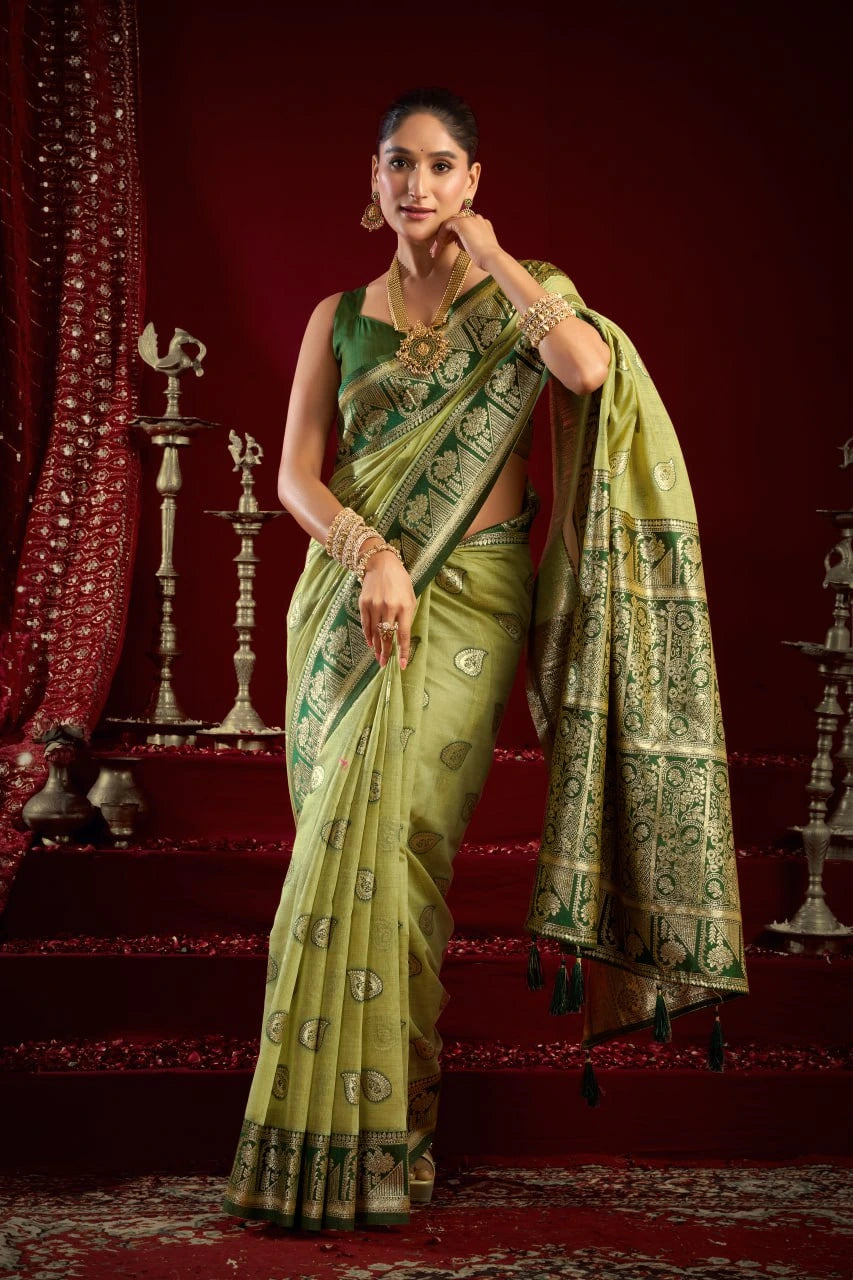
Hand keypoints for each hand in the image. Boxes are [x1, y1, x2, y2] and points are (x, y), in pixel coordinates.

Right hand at [358, 546, 415, 668]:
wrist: (380, 564)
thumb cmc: (400, 581)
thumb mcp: (410, 596)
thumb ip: (407, 614)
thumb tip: (401, 635)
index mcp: (405, 606)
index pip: (403, 635)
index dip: (402, 651)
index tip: (401, 665)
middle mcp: (389, 608)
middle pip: (387, 636)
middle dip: (386, 653)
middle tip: (384, 665)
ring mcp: (375, 605)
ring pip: (375, 633)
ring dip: (376, 647)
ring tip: (378, 658)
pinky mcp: (364, 603)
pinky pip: (365, 624)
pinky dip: (368, 635)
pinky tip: (370, 644)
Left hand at [429, 211, 501, 271]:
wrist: (491, 258)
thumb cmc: (486, 258)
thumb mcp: (476, 247)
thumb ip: (468, 241)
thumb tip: (457, 240)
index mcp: (482, 223)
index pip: (463, 225)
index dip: (453, 235)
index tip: (446, 246)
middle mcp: (476, 218)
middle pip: (455, 223)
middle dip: (445, 236)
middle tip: (436, 249)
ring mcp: (469, 218)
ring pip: (449, 224)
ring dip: (440, 237)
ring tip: (435, 251)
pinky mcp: (462, 222)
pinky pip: (446, 226)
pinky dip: (440, 236)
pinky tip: (438, 247)